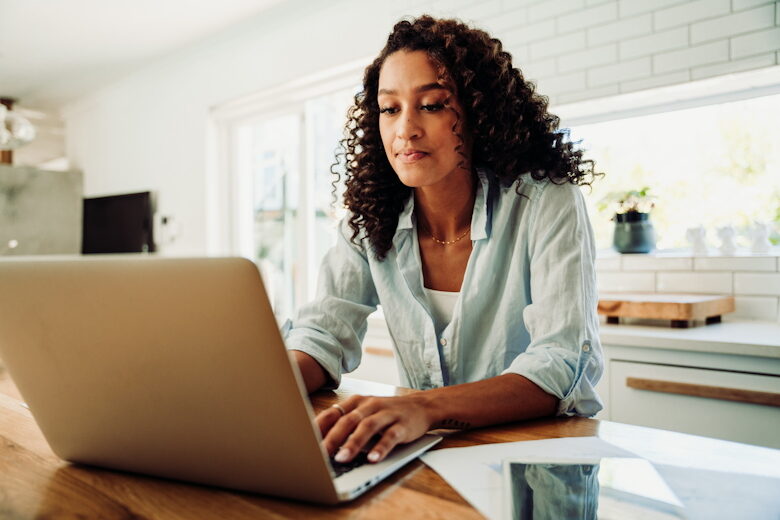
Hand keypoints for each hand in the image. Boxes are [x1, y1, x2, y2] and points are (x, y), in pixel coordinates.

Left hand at [317, 393, 434, 463]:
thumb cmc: (386, 413)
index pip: (333, 413)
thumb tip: (319, 442)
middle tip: (320, 454)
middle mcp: (370, 405)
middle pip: (348, 420)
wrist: (421, 406)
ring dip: (353, 443)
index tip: (305, 441)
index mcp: (356, 402)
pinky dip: (381, 448)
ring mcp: (386, 414)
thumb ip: (345, 423)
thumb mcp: (364, 412)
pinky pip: (390, 436)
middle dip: (333, 438)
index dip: (319, 427)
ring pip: (367, 427)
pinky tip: (373, 459)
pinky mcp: (402, 425)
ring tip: (342, 459)